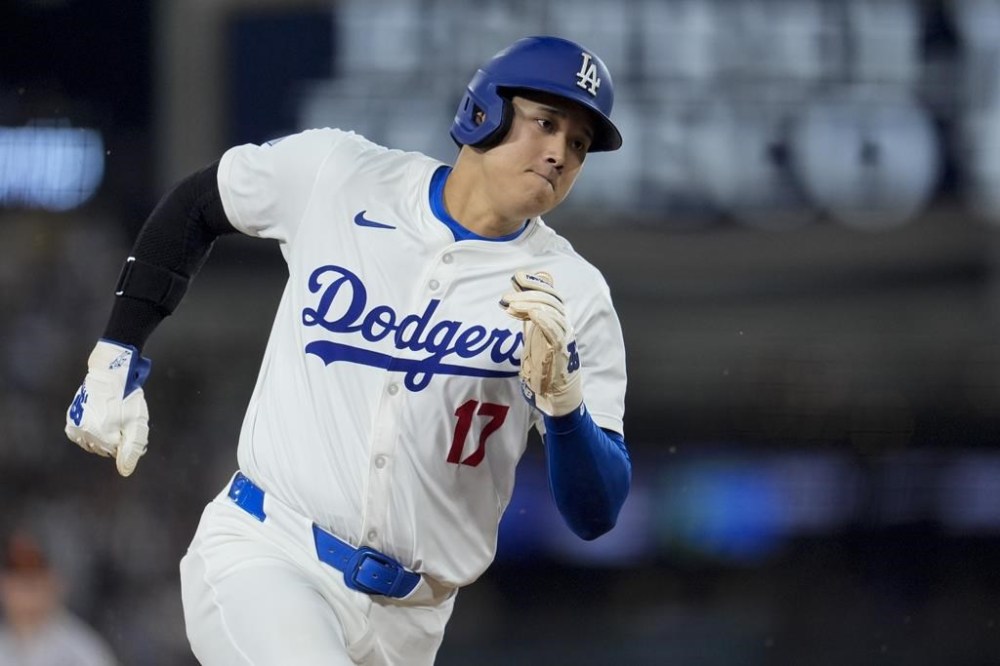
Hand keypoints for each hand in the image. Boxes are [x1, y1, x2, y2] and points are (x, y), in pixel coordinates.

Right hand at [65, 340, 151, 476]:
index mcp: (103, 437)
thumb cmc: (127, 399)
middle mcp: (85, 434)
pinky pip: (80, 436)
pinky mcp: (71, 420)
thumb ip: (132, 450)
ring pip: (92, 443)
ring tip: (110, 416)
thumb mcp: (137, 425)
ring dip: (102, 435)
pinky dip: (89, 432)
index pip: (118, 452)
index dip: (126, 438)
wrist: (110, 375)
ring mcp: (76, 427)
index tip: (129, 423)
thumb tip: (125, 472)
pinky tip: (97, 420)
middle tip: (121, 418)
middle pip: (104, 448)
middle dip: (115, 438)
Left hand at [500, 271, 582, 416]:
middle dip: (528, 292)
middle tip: (507, 296)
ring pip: (552, 311)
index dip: (536, 283)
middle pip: (551, 299)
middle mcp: (564, 326)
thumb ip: (529, 318)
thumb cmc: (545, 367)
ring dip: (530, 304)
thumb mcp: (534, 337)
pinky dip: (545, 319)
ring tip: (510, 304)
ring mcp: (565, 338)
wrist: (556, 396)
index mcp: (558, 321)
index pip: (551, 294)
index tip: (517, 277)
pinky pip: (556, 331)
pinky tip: (532, 313)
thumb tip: (517, 297)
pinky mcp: (562, 352)